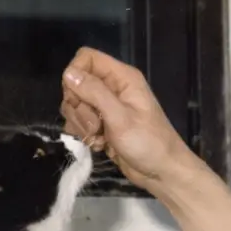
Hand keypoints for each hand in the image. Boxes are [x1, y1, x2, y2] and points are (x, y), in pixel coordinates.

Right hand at [61, 47, 198, 190]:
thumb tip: (68, 74)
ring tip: (97, 137)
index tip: (77, 98)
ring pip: (76, 105)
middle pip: (77, 84)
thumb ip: (95, 93)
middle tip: (94, 125)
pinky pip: (80, 122)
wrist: (161, 172)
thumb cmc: (147, 143)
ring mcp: (106, 107)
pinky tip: (98, 144)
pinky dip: (84, 134)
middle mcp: (112, 87)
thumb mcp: (120, 117)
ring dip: (80, 123)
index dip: (75, 75)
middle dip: (78, 107)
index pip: (87, 58)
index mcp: (121, 77)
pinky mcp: (101, 125)